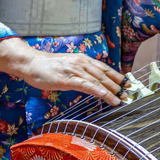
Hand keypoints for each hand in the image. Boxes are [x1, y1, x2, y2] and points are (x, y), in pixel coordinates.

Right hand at [0, 38, 127, 105]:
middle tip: (129, 94)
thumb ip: (81, 72)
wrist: (31, 63)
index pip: (105, 68)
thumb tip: (93, 82)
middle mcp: (82, 63)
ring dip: (111, 91)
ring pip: (97, 81)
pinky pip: (86, 85)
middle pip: (104, 75)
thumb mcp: (69, 67)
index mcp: (83, 59)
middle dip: (118, 85)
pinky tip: (106, 96)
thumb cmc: (49, 66)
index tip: (128, 84)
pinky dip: (98, 91)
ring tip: (120, 100)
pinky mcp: (67, 79)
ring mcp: (75, 70)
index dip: (118, 76)